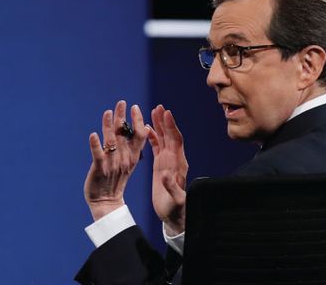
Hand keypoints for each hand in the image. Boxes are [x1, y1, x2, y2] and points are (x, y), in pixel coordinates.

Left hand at [83, 100, 149, 221]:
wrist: (107, 202)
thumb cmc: (116, 180)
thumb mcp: (130, 162)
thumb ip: (135, 145)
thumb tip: (144, 127)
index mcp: (133, 157)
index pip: (139, 135)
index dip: (137, 120)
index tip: (135, 107)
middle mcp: (124, 158)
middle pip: (125, 134)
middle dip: (123, 117)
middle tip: (121, 102)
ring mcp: (112, 163)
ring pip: (111, 141)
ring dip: (109, 126)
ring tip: (107, 112)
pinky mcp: (99, 169)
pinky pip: (98, 155)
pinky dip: (95, 145)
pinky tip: (93, 134)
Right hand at [148, 105, 187, 234]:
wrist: (175, 217)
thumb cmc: (176, 210)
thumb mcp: (176, 200)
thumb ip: (172, 187)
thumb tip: (166, 175)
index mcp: (179, 165)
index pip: (176, 141)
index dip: (171, 127)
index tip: (167, 114)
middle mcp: (175, 160)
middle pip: (170, 136)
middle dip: (164, 121)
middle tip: (158, 107)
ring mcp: (168, 162)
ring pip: (164, 139)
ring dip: (159, 126)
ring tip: (152, 112)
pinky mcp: (161, 166)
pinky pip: (157, 148)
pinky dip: (153, 137)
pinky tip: (146, 130)